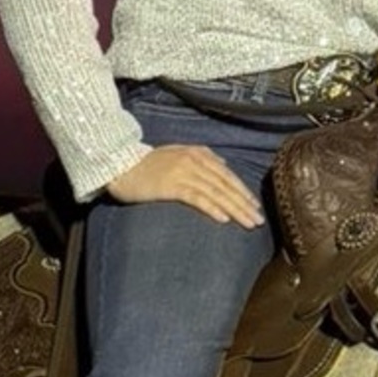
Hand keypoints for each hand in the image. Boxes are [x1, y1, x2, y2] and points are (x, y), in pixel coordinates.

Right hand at [107, 145, 264, 227]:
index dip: (242, 191)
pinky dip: (212, 207)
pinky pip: (197, 198)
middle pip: (225, 185)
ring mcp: (183, 172)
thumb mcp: (177, 153)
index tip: (255, 206)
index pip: (226, 175)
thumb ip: (201, 157)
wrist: (119, 165)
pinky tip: (224, 219)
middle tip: (258, 219)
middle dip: (244, 203)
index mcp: (197, 154)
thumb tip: (223, 165)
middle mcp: (194, 161)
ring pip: (216, 192)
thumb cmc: (146, 164)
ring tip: (248, 223)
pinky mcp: (171, 185)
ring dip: (235, 208)